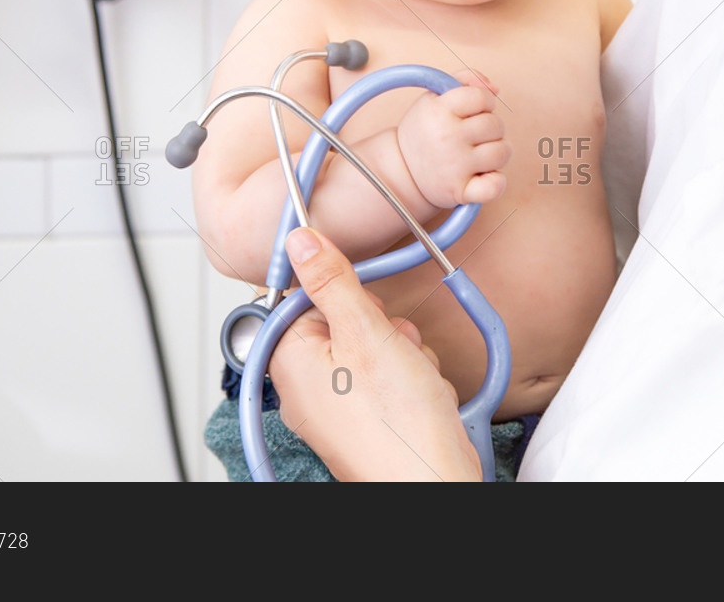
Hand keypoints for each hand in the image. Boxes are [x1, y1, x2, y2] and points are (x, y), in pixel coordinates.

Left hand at [268, 226, 481, 481]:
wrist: (434, 482)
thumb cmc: (396, 426)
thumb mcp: (365, 333)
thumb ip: (332, 281)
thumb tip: (300, 242)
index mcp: (289, 359)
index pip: (297, 294)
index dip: (335, 286)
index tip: (358, 289)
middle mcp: (306, 383)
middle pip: (342, 316)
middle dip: (380, 322)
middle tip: (391, 344)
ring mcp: (338, 402)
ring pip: (373, 342)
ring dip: (402, 349)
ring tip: (409, 374)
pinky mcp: (368, 414)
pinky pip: (389, 372)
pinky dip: (411, 374)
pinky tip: (419, 390)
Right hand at [395, 68, 508, 209]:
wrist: (400, 170)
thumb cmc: (425, 130)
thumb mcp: (434, 97)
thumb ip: (465, 81)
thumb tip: (495, 89)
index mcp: (439, 110)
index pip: (481, 96)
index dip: (484, 101)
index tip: (475, 109)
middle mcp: (447, 136)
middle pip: (495, 125)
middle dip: (491, 128)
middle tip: (474, 134)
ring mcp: (454, 166)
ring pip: (501, 152)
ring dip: (496, 152)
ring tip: (479, 153)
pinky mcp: (460, 191)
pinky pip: (495, 186)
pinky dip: (496, 182)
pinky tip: (484, 175)